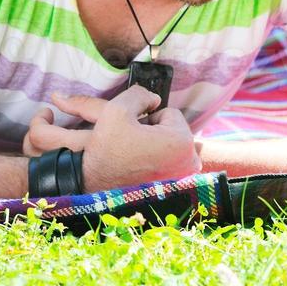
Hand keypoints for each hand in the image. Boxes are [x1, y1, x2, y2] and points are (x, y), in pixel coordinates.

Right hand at [34, 88, 200, 191]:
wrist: (95, 191)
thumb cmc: (108, 151)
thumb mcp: (117, 109)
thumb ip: (140, 94)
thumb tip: (154, 98)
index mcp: (181, 142)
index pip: (169, 113)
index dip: (147, 118)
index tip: (133, 133)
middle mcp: (191, 162)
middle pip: (172, 130)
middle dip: (153, 132)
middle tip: (132, 145)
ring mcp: (186, 178)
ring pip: (170, 146)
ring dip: (154, 146)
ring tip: (135, 157)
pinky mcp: (178, 189)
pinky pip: (170, 163)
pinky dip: (157, 162)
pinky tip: (140, 168)